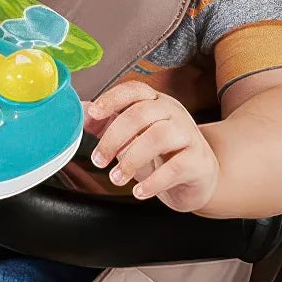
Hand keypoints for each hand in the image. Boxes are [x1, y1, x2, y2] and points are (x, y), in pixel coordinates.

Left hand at [84, 82, 219, 212]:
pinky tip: (139, 192)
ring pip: (158, 137)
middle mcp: (174, 113)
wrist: (201, 176)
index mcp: (156, 102)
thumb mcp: (134, 136)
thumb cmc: (163, 154)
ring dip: (131, 159)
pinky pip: (175, 167)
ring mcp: (188, 135)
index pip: (134, 90)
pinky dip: (153, 182)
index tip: (93, 114)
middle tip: (98, 160)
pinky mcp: (198, 161)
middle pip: (141, 113)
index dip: (112, 99)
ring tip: (115, 178)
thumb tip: (81, 113)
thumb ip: (107, 123)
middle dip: (113, 137)